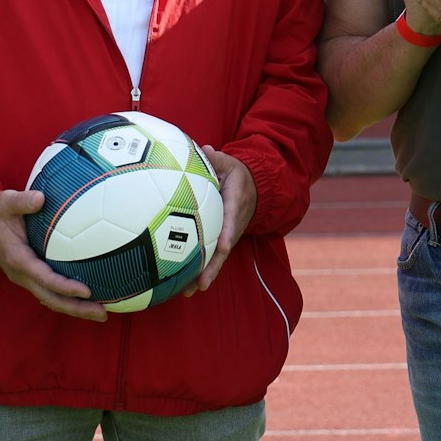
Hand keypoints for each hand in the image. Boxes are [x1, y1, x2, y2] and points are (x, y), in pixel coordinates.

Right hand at [0, 188, 105, 320]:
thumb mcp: (6, 202)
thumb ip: (22, 201)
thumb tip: (40, 198)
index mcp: (18, 259)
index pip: (44, 278)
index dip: (65, 287)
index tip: (87, 291)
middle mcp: (22, 274)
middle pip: (51, 298)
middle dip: (76, 308)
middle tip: (103, 315)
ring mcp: (25, 279)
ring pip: (51, 300)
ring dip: (75, 309)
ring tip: (101, 314)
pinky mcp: (30, 277)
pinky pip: (49, 293)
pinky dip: (67, 300)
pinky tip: (87, 301)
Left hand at [193, 147, 257, 293]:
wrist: (255, 187)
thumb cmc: (237, 173)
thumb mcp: (228, 162)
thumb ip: (215, 158)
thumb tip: (203, 149)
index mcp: (236, 202)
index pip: (233, 218)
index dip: (229, 232)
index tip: (224, 246)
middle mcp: (234, 223)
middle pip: (225, 248)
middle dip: (214, 267)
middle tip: (201, 283)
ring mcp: (230, 234)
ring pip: (219, 257)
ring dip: (206, 274)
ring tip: (188, 292)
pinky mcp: (223, 240)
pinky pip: (213, 255)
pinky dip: (201, 270)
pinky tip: (184, 285)